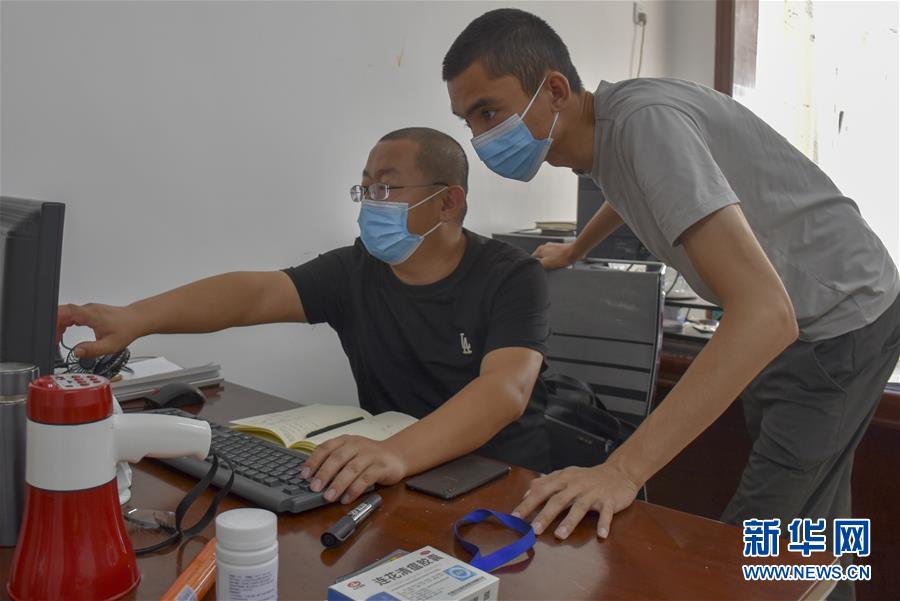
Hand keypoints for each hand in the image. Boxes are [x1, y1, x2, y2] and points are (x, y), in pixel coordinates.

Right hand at [56, 303, 140, 357]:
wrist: (136, 320)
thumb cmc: (126, 329)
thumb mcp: (109, 345)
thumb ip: (92, 349)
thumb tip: (77, 352)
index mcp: (90, 315)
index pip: (66, 311)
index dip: (54, 320)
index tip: (49, 331)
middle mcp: (88, 309)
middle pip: (62, 312)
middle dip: (54, 326)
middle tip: (54, 340)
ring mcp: (88, 310)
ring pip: (66, 313)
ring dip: (60, 325)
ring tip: (59, 339)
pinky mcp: (90, 312)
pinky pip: (72, 315)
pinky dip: (66, 323)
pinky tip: (66, 333)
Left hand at [300, 436, 406, 504]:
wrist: (396, 455)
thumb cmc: (368, 456)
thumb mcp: (350, 453)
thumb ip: (334, 461)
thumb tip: (313, 479)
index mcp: (345, 441)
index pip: (326, 448)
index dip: (314, 461)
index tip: (304, 475)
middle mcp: (356, 445)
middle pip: (337, 458)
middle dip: (324, 474)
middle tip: (314, 488)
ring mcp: (370, 455)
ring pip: (351, 469)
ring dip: (338, 484)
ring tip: (329, 497)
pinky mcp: (381, 467)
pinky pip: (366, 478)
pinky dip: (355, 489)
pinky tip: (347, 499)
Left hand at [512, 462, 640, 539]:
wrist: (618, 472)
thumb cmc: (587, 477)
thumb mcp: (565, 476)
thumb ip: (545, 483)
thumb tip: (526, 494)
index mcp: (563, 479)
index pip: (541, 491)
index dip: (528, 504)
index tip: (515, 517)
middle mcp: (576, 485)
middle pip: (558, 500)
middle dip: (545, 515)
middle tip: (534, 530)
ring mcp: (593, 493)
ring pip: (580, 507)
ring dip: (570, 521)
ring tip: (560, 535)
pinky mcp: (609, 500)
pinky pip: (606, 513)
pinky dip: (604, 523)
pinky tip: (601, 534)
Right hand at [532, 242, 580, 269]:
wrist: (574, 252)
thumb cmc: (562, 258)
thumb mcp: (546, 264)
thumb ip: (537, 264)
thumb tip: (532, 265)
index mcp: (540, 249)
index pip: (532, 258)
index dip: (535, 265)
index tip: (539, 268)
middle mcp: (545, 246)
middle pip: (540, 257)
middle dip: (543, 263)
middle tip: (548, 267)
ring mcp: (552, 246)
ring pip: (547, 256)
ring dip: (550, 261)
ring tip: (555, 264)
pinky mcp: (559, 248)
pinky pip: (554, 255)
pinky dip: (556, 259)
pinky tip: (560, 262)